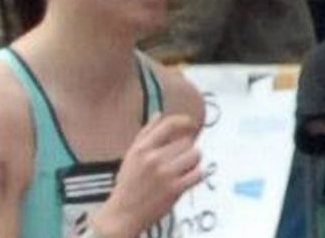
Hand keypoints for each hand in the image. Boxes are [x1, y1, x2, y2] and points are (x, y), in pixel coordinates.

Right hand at [92, 114, 202, 237]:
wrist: (125, 211)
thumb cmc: (129, 182)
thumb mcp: (131, 153)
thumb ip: (145, 133)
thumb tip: (158, 114)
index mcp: (141, 147)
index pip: (168, 125)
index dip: (184, 121)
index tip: (191, 123)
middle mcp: (153, 158)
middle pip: (185, 141)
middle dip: (187, 146)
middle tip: (182, 155)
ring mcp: (165, 174)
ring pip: (194, 155)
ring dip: (194, 159)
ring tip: (186, 166)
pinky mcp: (176, 189)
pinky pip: (198, 174)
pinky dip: (197, 173)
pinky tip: (189, 176)